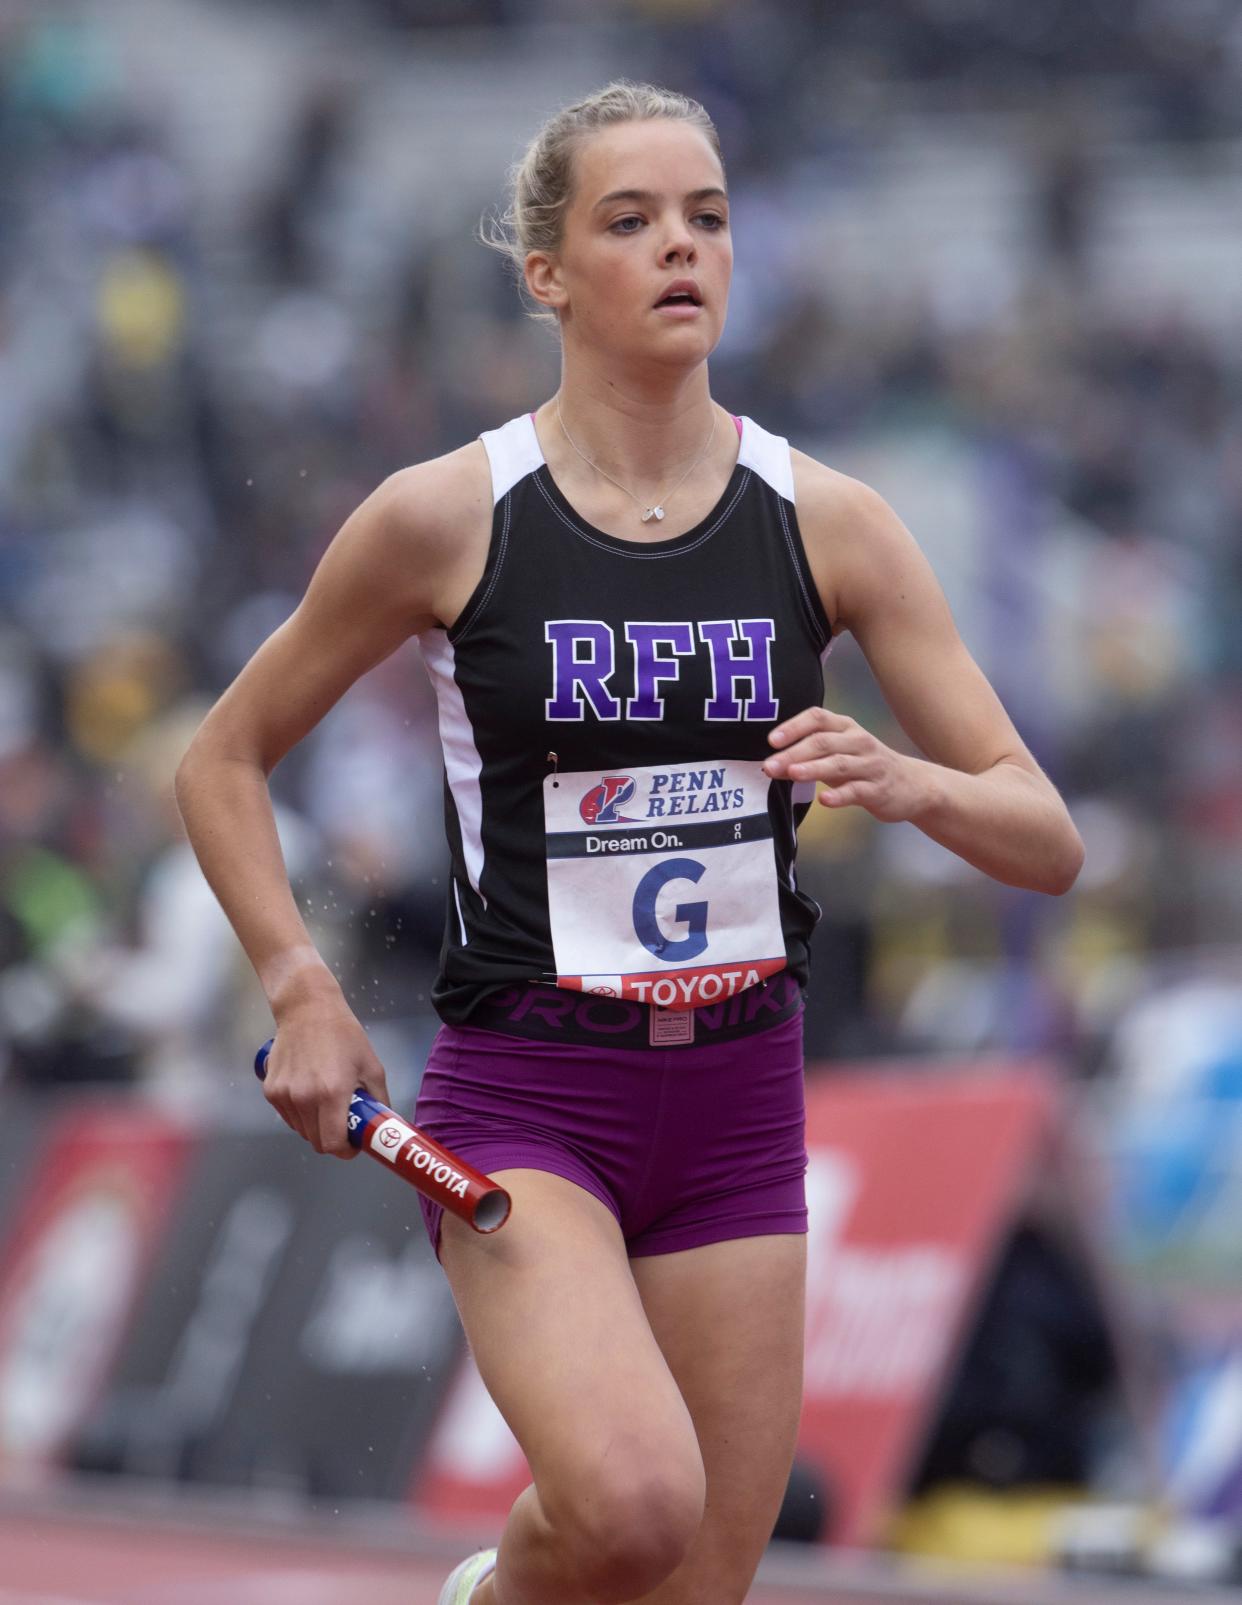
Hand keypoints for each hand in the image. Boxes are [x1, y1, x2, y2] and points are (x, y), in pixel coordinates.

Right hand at [261, 995, 391, 1159]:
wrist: (307, 1009)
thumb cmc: (344, 1036)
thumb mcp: (372, 1067)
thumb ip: (379, 1101)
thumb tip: (383, 1126)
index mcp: (332, 1093)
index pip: (333, 1144)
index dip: (346, 1150)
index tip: (353, 1144)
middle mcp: (304, 1098)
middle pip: (317, 1142)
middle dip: (333, 1139)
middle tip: (344, 1123)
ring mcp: (284, 1095)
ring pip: (302, 1131)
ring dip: (316, 1126)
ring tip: (327, 1103)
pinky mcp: (271, 1091)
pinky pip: (288, 1117)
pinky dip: (300, 1114)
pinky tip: (310, 1093)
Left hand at [762, 706, 925, 822]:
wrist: (913, 784)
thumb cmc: (865, 766)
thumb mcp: (839, 753)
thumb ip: (809, 755)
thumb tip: (771, 763)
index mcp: (845, 727)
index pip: (817, 717)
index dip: (793, 726)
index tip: (771, 740)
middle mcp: (858, 741)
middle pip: (823, 741)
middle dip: (794, 753)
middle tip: (770, 765)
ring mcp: (870, 765)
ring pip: (839, 763)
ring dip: (813, 768)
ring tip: (792, 773)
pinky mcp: (879, 789)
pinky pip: (857, 791)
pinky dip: (840, 795)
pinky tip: (824, 800)